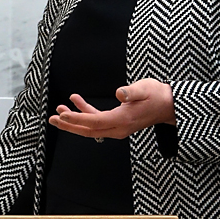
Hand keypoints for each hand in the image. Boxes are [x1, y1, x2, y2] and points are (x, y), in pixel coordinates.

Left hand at [48, 78, 175, 139]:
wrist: (168, 105)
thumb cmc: (157, 95)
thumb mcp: (145, 88)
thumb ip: (132, 91)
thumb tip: (119, 93)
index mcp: (123, 119)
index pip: (95, 122)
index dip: (77, 119)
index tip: (62, 115)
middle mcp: (118, 127)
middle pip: (89, 130)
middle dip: (69, 125)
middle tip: (52, 119)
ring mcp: (117, 127)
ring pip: (91, 127)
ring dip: (74, 119)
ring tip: (59, 109)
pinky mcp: (117, 122)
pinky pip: (97, 120)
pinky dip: (85, 112)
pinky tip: (76, 101)